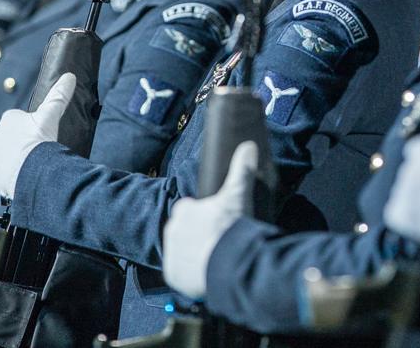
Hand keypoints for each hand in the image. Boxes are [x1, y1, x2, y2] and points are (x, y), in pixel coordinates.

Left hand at [0, 72, 72, 199]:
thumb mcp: (50, 117)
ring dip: (16, 159)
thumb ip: (59, 96)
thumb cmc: (39, 141)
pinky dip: (10, 174)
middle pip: (12, 138)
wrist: (29, 172)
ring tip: (32, 166)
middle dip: (23, 143)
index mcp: (9, 119)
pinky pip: (1, 172)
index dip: (33, 129)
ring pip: (6, 155)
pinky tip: (23, 176)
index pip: (20, 120)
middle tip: (39, 152)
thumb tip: (70, 76)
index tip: (42, 137)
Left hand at [162, 141, 257, 298]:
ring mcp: (171, 254)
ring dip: (192, 255)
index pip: (190, 210)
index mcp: (184, 210)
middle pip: (183, 231)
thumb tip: (248, 145)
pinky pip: (179, 273)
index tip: (216, 222)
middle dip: (196, 235)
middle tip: (216, 241)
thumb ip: (241, 169)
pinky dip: (189, 275)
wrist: (229, 264)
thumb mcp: (238, 194)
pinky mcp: (173, 275)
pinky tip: (205, 273)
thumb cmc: (231, 227)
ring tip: (213, 259)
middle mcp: (172, 230)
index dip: (203, 216)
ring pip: (181, 252)